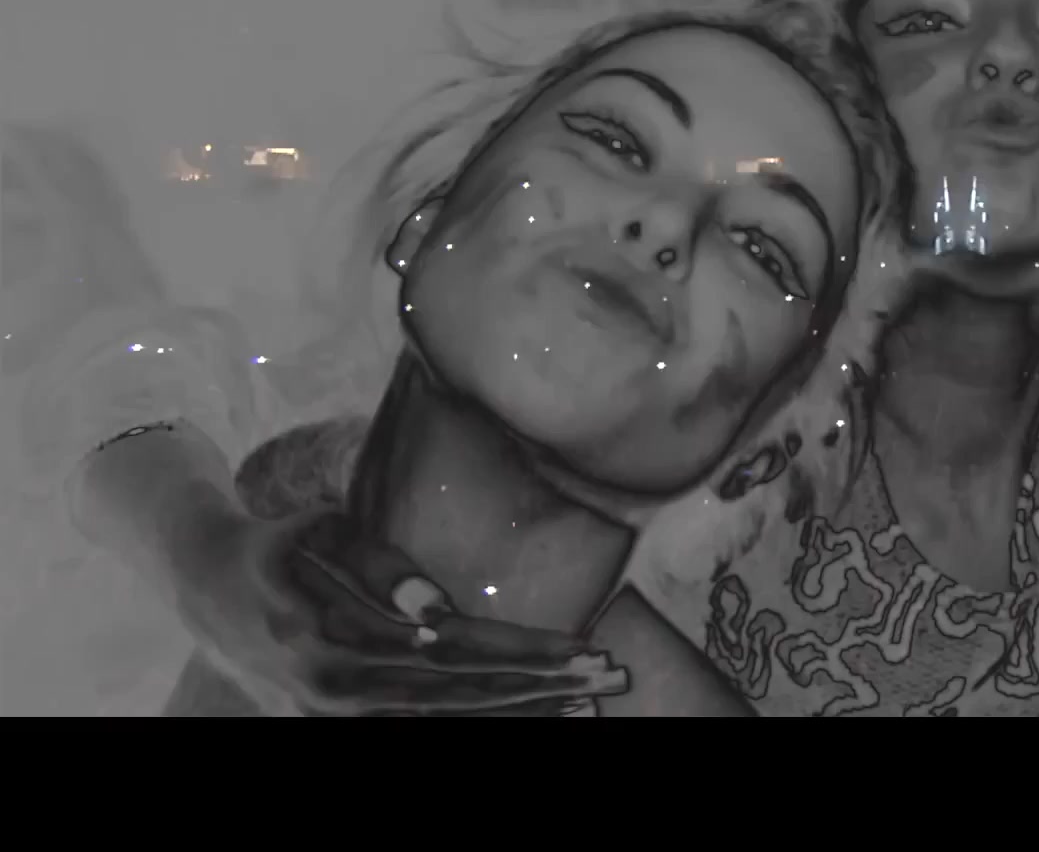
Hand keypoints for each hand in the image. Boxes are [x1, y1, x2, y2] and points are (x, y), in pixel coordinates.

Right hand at [180, 511, 629, 716]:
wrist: (205, 589)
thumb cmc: (279, 547)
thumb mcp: (316, 532)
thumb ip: (375, 563)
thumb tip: (435, 611)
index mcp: (339, 639)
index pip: (457, 652)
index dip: (526, 655)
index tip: (586, 650)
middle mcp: (342, 692)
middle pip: (463, 696)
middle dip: (543, 689)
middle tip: (610, 678)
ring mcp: (341, 717)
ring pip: (447, 723)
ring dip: (520, 715)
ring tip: (587, 704)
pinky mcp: (343, 724)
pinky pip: (421, 730)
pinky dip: (479, 723)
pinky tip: (529, 715)